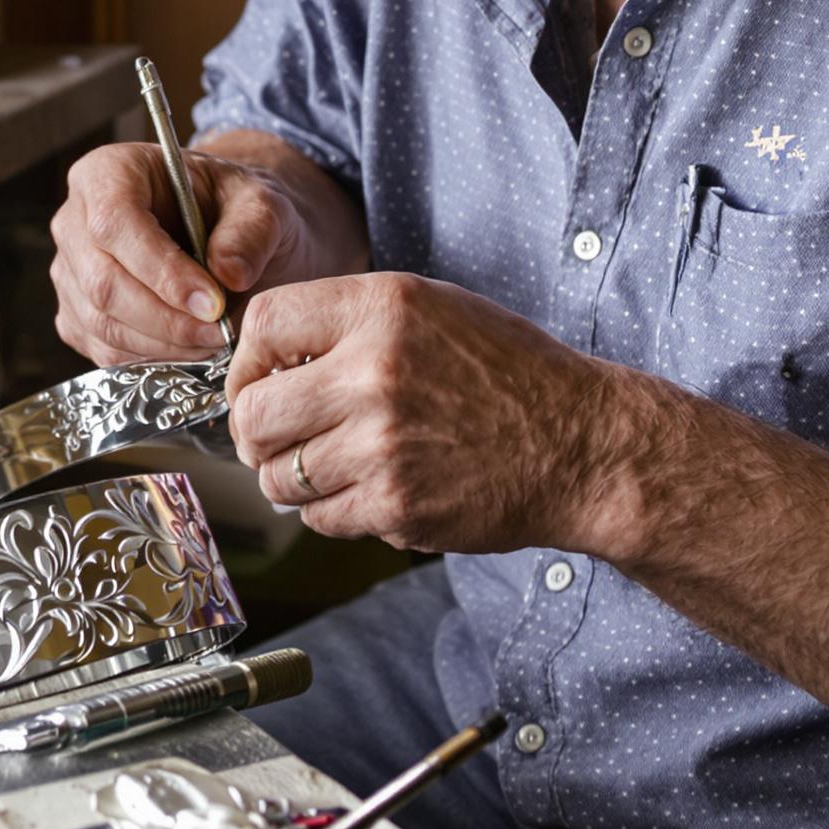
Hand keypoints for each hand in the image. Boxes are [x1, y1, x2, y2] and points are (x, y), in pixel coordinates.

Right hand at [49, 144, 316, 365]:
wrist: (224, 231)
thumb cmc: (233, 207)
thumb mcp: (260, 202)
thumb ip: (250, 231)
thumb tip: (229, 276)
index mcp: (108, 173)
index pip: (114, 222)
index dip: (161, 270)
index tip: (213, 303)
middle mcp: (74, 221)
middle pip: (102, 282)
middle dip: (167, 319)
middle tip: (222, 332)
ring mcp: (70, 272)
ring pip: (101, 322)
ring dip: (164, 344)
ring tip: (215, 341)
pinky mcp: (75, 315)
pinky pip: (103, 349)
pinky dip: (151, 359)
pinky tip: (191, 347)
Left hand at [223, 272, 658, 555]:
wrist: (581, 444)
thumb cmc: (507, 373)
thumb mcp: (431, 310)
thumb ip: (348, 322)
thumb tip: (264, 360)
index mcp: (382, 309)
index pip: (263, 324)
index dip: (247, 361)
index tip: (259, 382)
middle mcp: (374, 372)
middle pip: (253, 413)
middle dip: (255, 432)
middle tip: (276, 439)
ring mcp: (382, 445)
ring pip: (278, 476)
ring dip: (292, 477)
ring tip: (332, 465)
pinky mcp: (396, 505)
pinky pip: (319, 518)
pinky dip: (333, 511)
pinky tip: (372, 489)